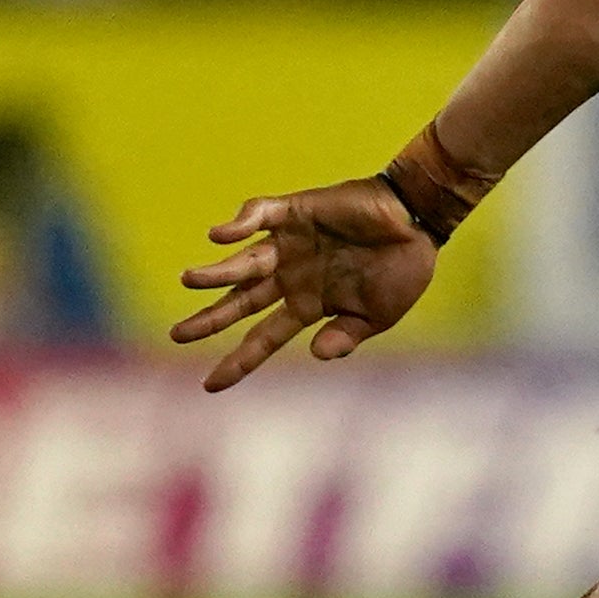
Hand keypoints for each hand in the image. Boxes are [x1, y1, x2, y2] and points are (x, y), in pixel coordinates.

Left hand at [171, 180, 441, 389]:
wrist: (420, 220)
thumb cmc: (403, 269)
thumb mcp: (378, 316)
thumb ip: (346, 335)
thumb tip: (315, 354)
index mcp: (308, 305)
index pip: (264, 337)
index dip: (239, 361)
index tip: (210, 386)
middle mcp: (291, 276)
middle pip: (241, 302)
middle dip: (210, 319)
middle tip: (178, 334)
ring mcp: (291, 245)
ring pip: (242, 263)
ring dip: (215, 273)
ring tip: (189, 280)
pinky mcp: (296, 212)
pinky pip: (259, 216)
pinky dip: (239, 224)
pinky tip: (222, 236)